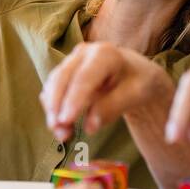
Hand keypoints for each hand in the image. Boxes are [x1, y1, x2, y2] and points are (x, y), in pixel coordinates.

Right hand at [41, 42, 170, 140]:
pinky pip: (52, 91)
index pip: (84, 77)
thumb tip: (89, 127)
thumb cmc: (137, 82)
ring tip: (62, 134)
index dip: (73, 99)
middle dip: (57, 106)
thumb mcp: (135, 94)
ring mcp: (71, 62)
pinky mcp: (63, 73)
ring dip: (53, 110)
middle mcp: (83, 53)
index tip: (66, 121)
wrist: (134, 74)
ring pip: (53, 85)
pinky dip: (53, 109)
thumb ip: (112, 107)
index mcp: (105, 54)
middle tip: (59, 132)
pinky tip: (62, 128)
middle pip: (62, 78)